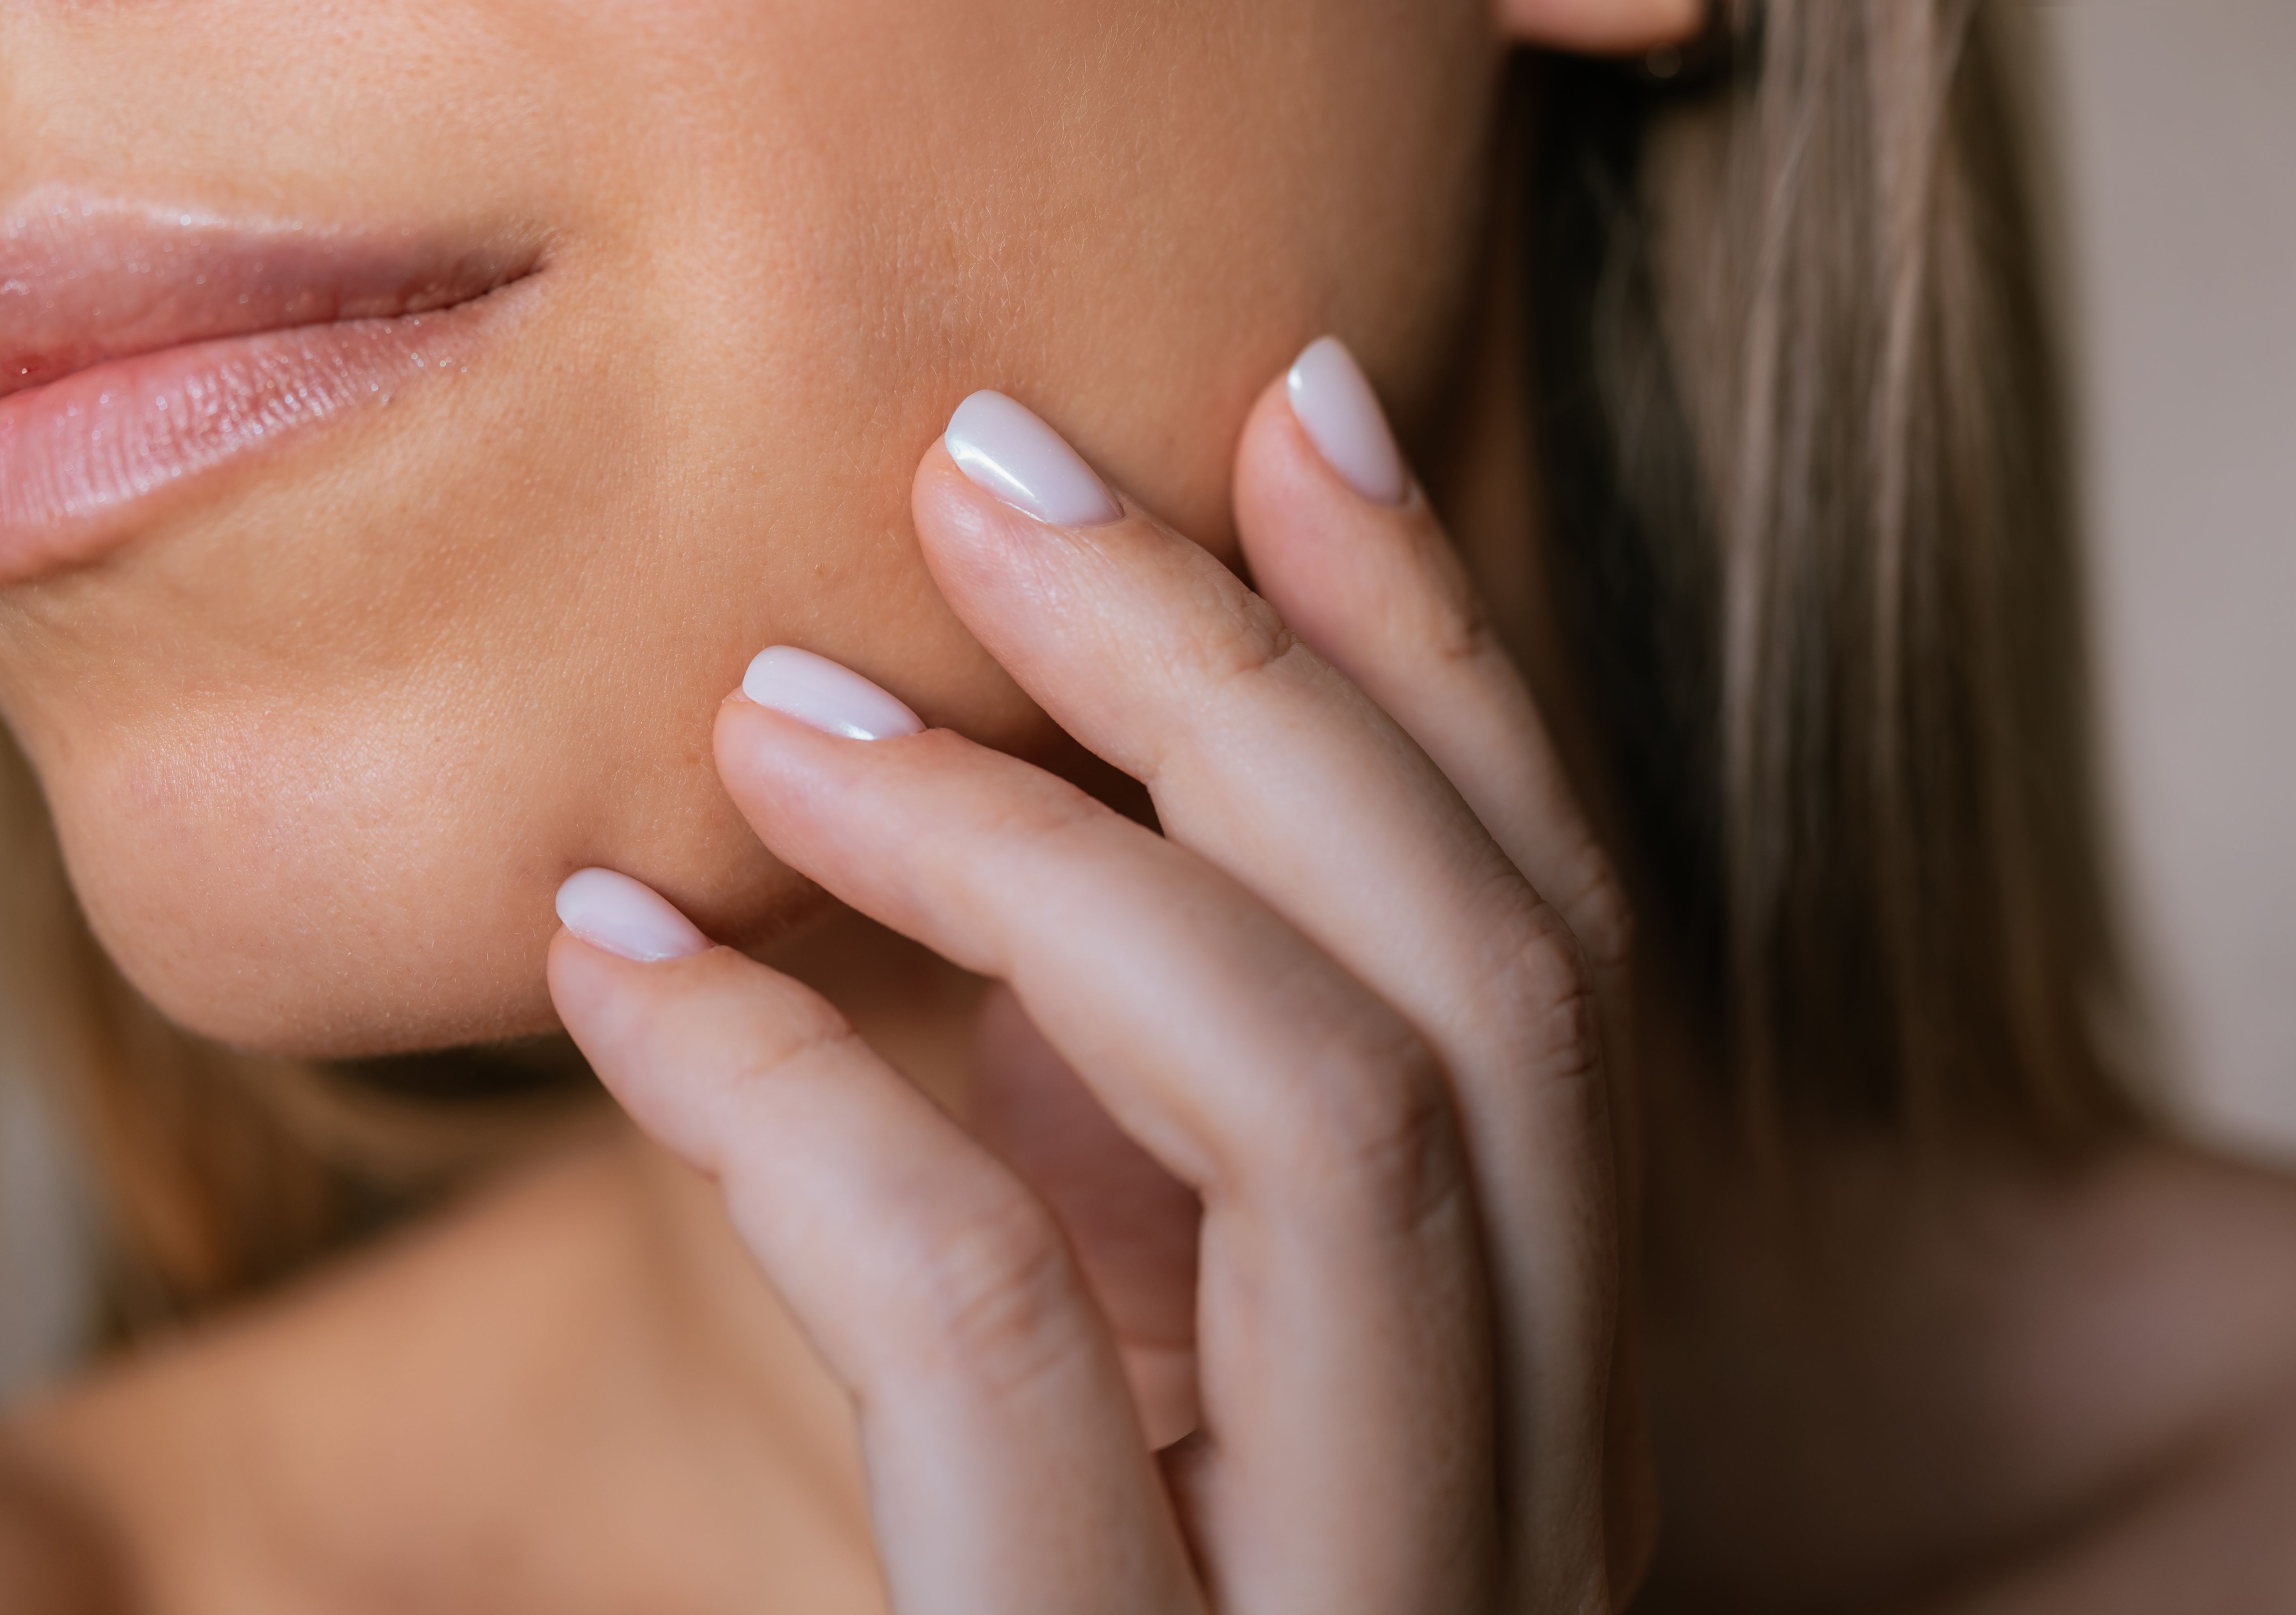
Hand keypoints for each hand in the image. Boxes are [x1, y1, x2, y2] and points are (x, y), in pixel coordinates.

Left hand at [547, 338, 1641, 1612]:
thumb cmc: (1061, 1597)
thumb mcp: (1162, 1353)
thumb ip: (1163, 1124)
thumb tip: (1038, 781)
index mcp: (1557, 1380)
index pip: (1568, 944)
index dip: (1451, 651)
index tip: (1295, 406)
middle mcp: (1540, 1490)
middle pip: (1493, 991)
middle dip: (1259, 674)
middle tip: (993, 469)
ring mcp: (1390, 1611)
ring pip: (1337, 1116)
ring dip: (1052, 848)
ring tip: (788, 707)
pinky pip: (996, 1337)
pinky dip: (796, 1099)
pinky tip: (618, 970)